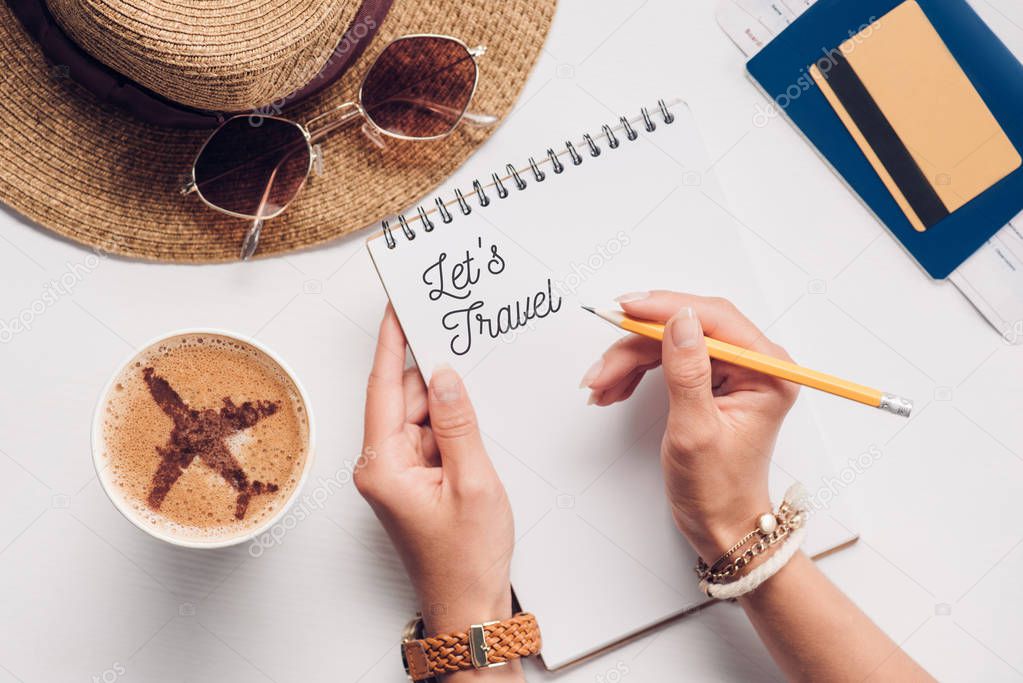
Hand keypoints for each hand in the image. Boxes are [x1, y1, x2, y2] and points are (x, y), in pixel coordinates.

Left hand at [356, 306, 516, 647]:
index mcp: (383, 465)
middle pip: (403, 398)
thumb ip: (457, 423)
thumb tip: (443, 374)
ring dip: (445, 404)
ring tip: (473, 389)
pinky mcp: (414, 480)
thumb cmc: (465, 560)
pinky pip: (428, 437)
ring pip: (419, 416)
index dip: (392, 343)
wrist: (468, 606)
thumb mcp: (473, 483)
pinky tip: (471, 421)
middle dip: (431, 372)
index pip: (384, 387)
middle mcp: (381, 465)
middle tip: (453, 333)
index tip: (397, 307)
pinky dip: (449, 425)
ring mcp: (397, 473)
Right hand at [580, 291, 798, 559]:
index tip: (627, 309)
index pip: (715, 319)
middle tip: (602, 365)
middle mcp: (755, 364)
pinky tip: (614, 389)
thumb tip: (679, 319)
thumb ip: (687, 372)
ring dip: (630, 361)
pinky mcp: (712, 380)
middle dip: (638, 344)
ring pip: (670, 343)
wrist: (721, 523)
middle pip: (687, 328)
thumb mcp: (696, 431)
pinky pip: (668, 360)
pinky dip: (636, 371)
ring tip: (600, 385)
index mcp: (768, 372)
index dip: (666, 309)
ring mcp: (733, 372)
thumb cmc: (718, 489)